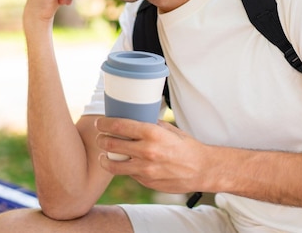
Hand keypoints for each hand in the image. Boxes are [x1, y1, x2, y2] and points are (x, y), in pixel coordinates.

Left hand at [95, 117, 209, 193]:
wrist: (201, 169)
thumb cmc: (186, 147)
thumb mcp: (169, 129)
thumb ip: (150, 125)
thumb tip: (133, 119)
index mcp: (152, 133)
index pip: (119, 126)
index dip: (104, 124)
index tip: (100, 123)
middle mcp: (146, 151)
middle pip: (111, 144)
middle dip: (101, 139)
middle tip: (100, 137)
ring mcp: (145, 169)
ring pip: (113, 165)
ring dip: (104, 158)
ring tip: (103, 155)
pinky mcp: (146, 182)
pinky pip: (127, 174)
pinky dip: (123, 168)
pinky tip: (123, 163)